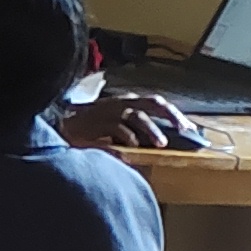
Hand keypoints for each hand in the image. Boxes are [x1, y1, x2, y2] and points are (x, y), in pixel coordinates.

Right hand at [58, 91, 197, 150]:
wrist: (60, 127)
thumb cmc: (91, 128)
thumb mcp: (116, 123)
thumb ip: (136, 128)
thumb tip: (161, 139)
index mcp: (127, 102)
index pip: (157, 103)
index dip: (174, 114)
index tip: (190, 128)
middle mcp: (121, 103)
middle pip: (152, 103)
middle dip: (171, 116)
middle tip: (184, 130)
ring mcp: (109, 112)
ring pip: (137, 116)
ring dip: (151, 130)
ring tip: (161, 144)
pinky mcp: (97, 123)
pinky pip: (117, 129)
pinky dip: (128, 139)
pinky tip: (133, 149)